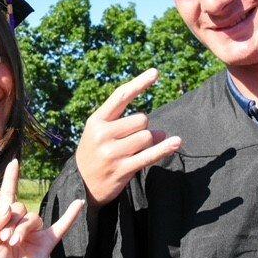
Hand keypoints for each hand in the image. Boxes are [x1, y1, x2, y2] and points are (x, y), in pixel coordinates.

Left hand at [0, 158, 83, 257]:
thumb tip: (8, 209)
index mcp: (5, 222)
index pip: (8, 195)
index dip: (10, 179)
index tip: (14, 162)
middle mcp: (21, 224)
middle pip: (20, 208)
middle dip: (11, 221)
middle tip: (5, 238)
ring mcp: (36, 233)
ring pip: (33, 218)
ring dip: (22, 229)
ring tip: (14, 243)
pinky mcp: (47, 243)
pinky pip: (62, 226)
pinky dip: (71, 215)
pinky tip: (79, 204)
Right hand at [76, 68, 181, 207]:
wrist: (81, 185)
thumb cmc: (95, 154)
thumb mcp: (100, 134)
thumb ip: (126, 125)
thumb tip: (161, 132)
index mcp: (96, 121)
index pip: (121, 96)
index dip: (139, 83)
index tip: (156, 72)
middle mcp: (102, 134)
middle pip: (141, 120)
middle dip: (143, 128)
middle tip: (132, 140)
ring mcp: (111, 153)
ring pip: (147, 137)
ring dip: (148, 143)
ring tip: (134, 151)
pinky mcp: (122, 169)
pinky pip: (149, 155)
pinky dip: (165, 148)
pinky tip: (177, 142)